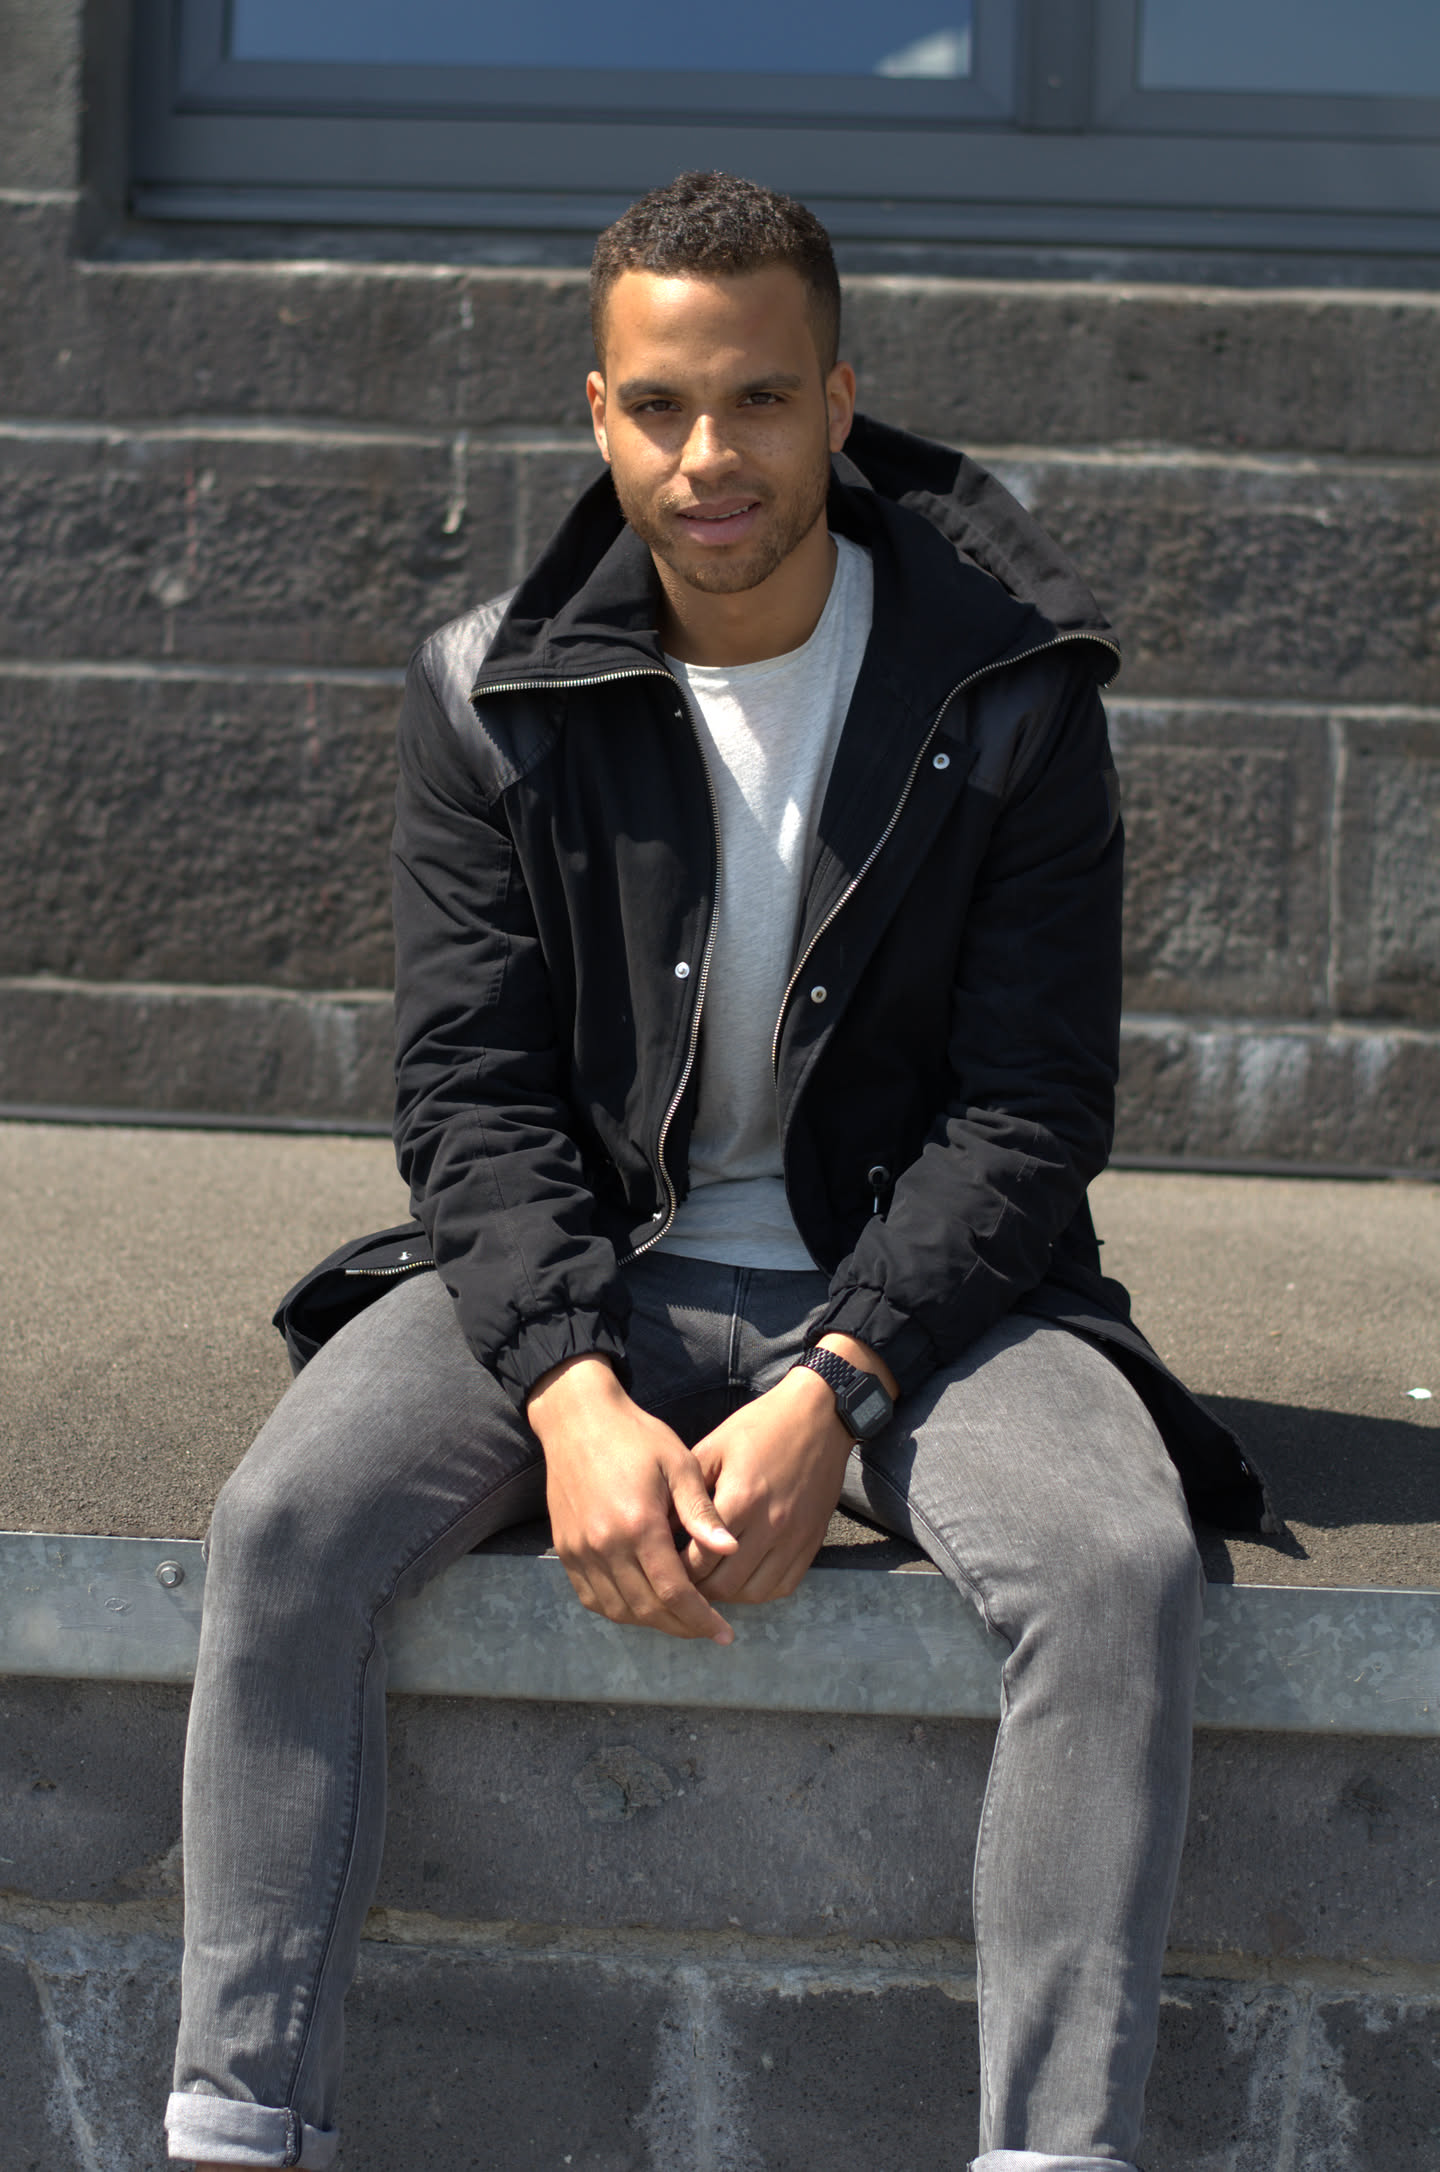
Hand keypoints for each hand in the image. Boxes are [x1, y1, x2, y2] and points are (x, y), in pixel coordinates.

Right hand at [529, 1354, 737, 1642]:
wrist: (577, 1419)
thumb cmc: (636, 1437)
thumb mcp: (678, 1464)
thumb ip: (701, 1512)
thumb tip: (730, 1549)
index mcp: (638, 1525)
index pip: (673, 1592)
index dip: (701, 1618)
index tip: (725, 1633)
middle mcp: (604, 1545)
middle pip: (647, 1609)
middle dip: (682, 1626)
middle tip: (709, 1629)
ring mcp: (580, 1551)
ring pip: (618, 1610)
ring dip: (652, 1623)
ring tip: (680, 1619)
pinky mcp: (565, 1549)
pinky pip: (592, 1597)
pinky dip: (619, 1610)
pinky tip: (643, 1605)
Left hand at [682, 1368, 854, 1604]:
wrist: (819, 1417)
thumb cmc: (760, 1428)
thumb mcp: (716, 1447)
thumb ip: (689, 1491)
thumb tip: (661, 1527)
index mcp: (741, 1498)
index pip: (699, 1558)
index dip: (676, 1570)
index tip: (662, 1566)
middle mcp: (770, 1525)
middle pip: (724, 1584)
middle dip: (697, 1589)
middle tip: (680, 1580)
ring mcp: (794, 1537)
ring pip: (754, 1592)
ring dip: (727, 1595)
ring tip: (708, 1581)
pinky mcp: (811, 1542)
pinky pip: (783, 1586)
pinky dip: (758, 1591)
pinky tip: (741, 1579)